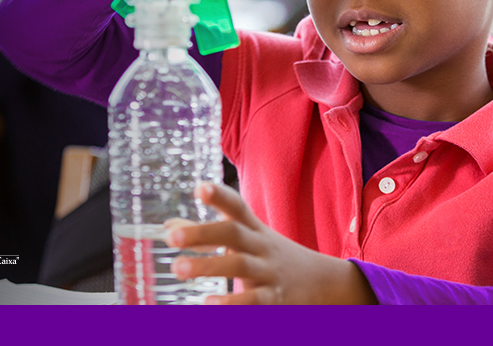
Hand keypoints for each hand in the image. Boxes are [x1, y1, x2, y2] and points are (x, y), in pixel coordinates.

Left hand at [164, 182, 375, 304]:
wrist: (323, 282)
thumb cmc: (271, 258)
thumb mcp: (246, 241)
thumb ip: (207, 234)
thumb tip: (169, 227)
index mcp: (253, 229)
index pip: (236, 207)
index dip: (219, 196)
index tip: (199, 188)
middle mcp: (261, 246)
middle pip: (234, 232)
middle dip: (203, 233)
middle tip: (172, 239)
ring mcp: (270, 271)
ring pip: (240, 265)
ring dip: (209, 266)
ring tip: (178, 269)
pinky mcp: (275, 299)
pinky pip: (254, 300)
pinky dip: (232, 303)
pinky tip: (209, 303)